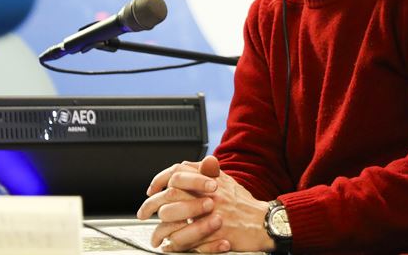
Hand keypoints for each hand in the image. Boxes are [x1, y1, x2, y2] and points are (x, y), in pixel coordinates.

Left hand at [138, 156, 275, 252]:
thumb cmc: (245, 204)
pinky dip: (174, 244)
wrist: (264, 222)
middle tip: (143, 212)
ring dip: (160, 228)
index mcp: (209, 181)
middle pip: (170, 196)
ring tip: (155, 235)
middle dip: (151, 205)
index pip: (178, 173)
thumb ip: (209, 172)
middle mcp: (207, 195)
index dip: (160, 179)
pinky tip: (168, 245)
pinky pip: (186, 240)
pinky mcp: (212, 235)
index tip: (152, 189)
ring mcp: (209, 215)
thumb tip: (196, 162)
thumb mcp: (227, 182)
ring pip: (174, 219)